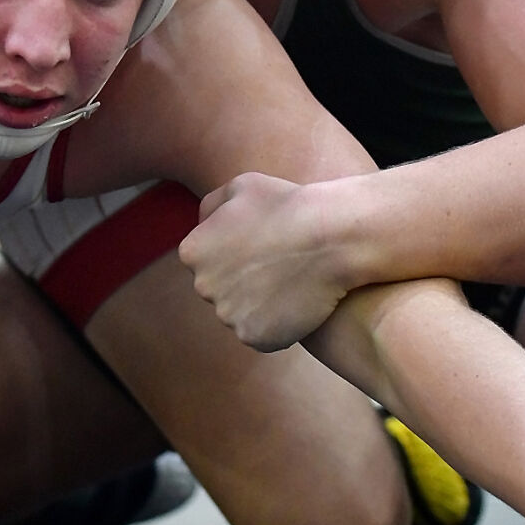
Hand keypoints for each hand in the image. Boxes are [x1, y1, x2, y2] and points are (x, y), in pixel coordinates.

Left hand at [180, 173, 347, 351]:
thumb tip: (202, 226)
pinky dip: (277, 324)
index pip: (206, 261)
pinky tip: (297, 304)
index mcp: (193, 251)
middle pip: (220, 289)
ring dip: (260, 303)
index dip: (236, 254)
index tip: (262, 247)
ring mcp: (227, 315)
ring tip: (291, 283)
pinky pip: (261, 333)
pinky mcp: (254, 337)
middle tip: (278, 266)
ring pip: (240, 313)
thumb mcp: (241, 187)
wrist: (330, 238)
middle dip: (243, 281)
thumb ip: (211, 207)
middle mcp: (203, 286)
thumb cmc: (288, 206)